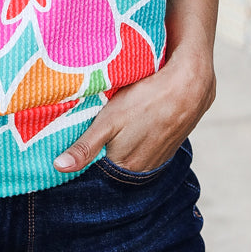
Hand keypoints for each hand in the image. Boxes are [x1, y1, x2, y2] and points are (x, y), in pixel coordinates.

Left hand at [54, 36, 215, 174]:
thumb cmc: (146, 100)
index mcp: (126, 166)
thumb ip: (86, 146)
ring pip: (130, 152)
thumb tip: (60, 167)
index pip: (96, 166)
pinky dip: (137, 136)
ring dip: (120, 142)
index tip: (72, 139)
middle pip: (113, 160)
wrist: (190, 84)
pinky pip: (146, 145)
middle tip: (92, 125)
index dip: (85, 152)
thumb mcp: (109, 120)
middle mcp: (143, 168)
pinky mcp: (169, 143)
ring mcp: (158, 156)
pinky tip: (134, 121)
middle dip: (102, 148)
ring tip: (114, 123)